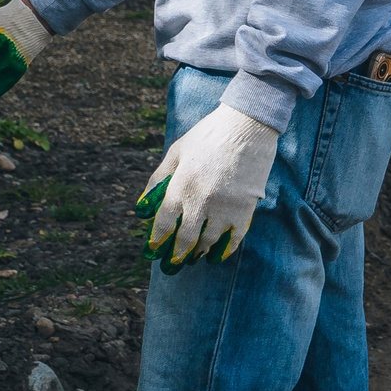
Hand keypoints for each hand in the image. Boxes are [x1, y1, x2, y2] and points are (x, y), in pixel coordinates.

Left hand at [136, 103, 280, 266]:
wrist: (247, 125)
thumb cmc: (208, 135)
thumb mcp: (176, 151)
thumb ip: (158, 178)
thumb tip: (143, 205)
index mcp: (180, 186)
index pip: (163, 223)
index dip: (158, 240)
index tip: (154, 249)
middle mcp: (199, 201)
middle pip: (185, 239)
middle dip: (177, 255)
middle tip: (173, 264)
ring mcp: (224, 207)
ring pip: (208, 242)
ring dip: (199, 253)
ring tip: (194, 257)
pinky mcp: (245, 209)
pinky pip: (234, 239)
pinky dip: (225, 250)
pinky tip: (218, 256)